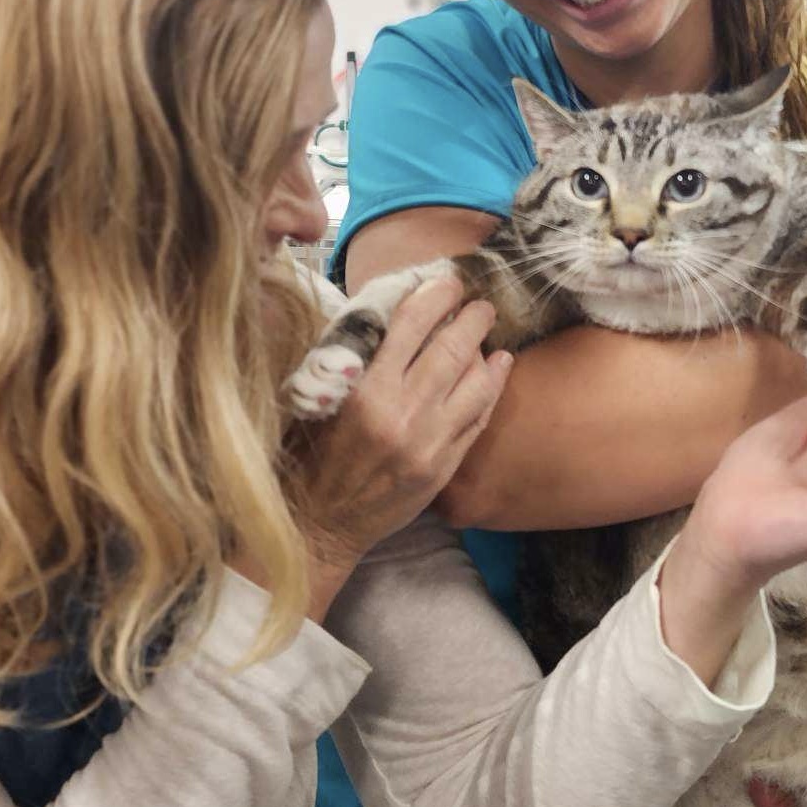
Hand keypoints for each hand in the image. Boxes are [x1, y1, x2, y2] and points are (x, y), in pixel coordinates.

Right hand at [287, 277, 512, 602]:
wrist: (318, 524)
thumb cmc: (309, 454)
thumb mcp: (316, 397)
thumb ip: (352, 357)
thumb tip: (390, 313)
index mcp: (364, 389)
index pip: (411, 325)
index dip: (434, 296)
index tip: (447, 282)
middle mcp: (402, 413)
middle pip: (451, 349)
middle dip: (471, 317)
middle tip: (479, 301)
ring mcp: (428, 443)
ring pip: (474, 383)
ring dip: (486, 350)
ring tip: (489, 330)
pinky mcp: (442, 468)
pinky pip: (477, 419)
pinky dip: (491, 388)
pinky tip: (498, 367)